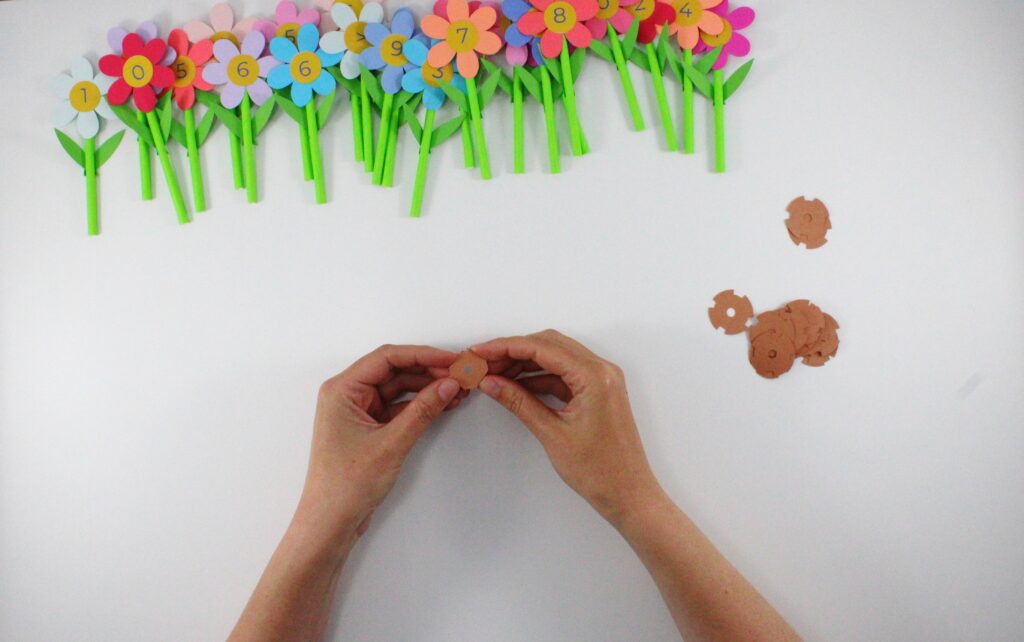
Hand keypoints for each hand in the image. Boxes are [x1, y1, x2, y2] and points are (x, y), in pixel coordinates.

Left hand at [296, 344, 465, 546]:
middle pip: (394, 370)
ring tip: (457, 390)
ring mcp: (358, 411)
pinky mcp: (368, 427)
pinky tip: (442, 404)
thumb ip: (422, 411)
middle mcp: (347, 395)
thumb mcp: (391, 443)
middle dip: (428, 371)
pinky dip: (419, 405)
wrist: (330, 522)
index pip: (387, 358)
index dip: (422, 355)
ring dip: (427, 388)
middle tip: (459, 375)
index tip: (450, 360)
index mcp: (342, 390)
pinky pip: (398, 406)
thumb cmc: (345, 485)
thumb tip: (448, 385)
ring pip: (398, 388)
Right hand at [472, 330, 664, 528]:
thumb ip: (519, 402)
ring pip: (556, 357)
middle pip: (550, 345)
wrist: (628, 494)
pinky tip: (517, 386)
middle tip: (485, 362)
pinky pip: (565, 374)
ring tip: (496, 374)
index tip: (482, 351)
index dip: (506, 347)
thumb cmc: (600, 470)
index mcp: (594, 376)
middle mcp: (602, 371)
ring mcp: (602, 380)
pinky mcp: (598, 392)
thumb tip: (492, 382)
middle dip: (514, 350)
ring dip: (526, 362)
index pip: (542, 347)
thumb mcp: (552, 433)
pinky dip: (540, 377)